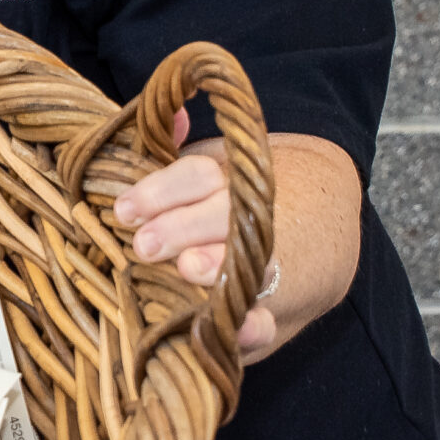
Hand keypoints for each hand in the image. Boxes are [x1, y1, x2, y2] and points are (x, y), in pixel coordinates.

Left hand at [113, 108, 275, 360]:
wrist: (315, 240)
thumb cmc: (224, 206)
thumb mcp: (202, 175)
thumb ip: (172, 149)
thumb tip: (171, 113)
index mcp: (227, 183)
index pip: (199, 175)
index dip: (160, 190)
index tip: (124, 211)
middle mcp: (249, 222)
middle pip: (220, 214)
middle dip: (180, 228)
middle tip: (143, 245)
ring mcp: (266, 267)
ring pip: (247, 261)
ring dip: (218, 265)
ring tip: (187, 269)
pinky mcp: (273, 313)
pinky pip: (268, 322)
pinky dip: (255, 326)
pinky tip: (240, 325)